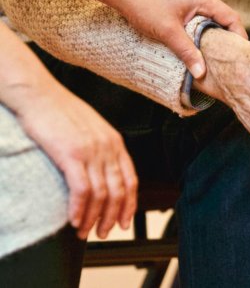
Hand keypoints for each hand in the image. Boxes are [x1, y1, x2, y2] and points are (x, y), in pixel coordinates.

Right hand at [12, 78, 137, 239]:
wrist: (40, 95)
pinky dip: (80, 209)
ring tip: (85, 232)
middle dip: (112, 217)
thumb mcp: (92, 129)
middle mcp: (108, 147)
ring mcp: (91, 151)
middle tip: (104, 233)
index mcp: (115, 142)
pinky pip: (82, 190)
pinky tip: (74, 220)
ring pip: (101, 194)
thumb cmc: (62, 112)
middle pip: (118, 191)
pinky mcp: (71, 154)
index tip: (124, 221)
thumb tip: (103, 172)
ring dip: (94, 218)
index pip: (131, 180)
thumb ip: (102, 149)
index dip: (129, 204)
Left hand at [113, 0, 247, 78]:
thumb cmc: (144, 5)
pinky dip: (202, 30)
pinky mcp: (182, 1)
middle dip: (228, 38)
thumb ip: (187, 52)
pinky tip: (197, 44)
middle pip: (224, 18)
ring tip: (215, 55)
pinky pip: (200, 17)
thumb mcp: (168, 32)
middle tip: (229, 58)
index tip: (240, 54)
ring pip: (211, 18)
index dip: (239, 36)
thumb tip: (201, 73)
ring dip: (213, 35)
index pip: (231, 17)